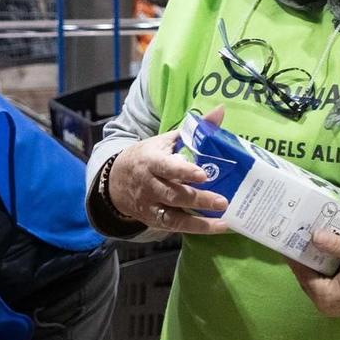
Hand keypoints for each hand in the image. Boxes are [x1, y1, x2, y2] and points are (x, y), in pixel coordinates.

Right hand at [106, 105, 230, 235]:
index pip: (167, 167)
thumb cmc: (149, 156)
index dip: (184, 171)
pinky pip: (173, 226)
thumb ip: (194, 129)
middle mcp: (149, 185)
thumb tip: (220, 111)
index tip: (204, 175)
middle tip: (223, 201)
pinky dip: (194, 228)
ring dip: (199, 221)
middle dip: (199, 199)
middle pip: (174, 194)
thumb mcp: (166, 140)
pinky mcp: (153, 219)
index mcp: (152, 161)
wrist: (116, 180)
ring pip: (173, 216)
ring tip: (223, 222)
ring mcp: (150, 205)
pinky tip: (213, 227)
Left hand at [287, 229, 339, 318]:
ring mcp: (334, 304)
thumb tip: (313, 235)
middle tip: (299, 232)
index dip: (294, 252)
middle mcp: (325, 304)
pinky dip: (327, 267)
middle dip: (305, 254)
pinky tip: (329, 250)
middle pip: (307, 275)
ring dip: (317, 259)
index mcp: (324, 296)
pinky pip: (328, 281)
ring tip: (311, 236)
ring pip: (318, 277)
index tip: (287, 235)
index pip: (301, 271)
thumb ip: (334, 245)